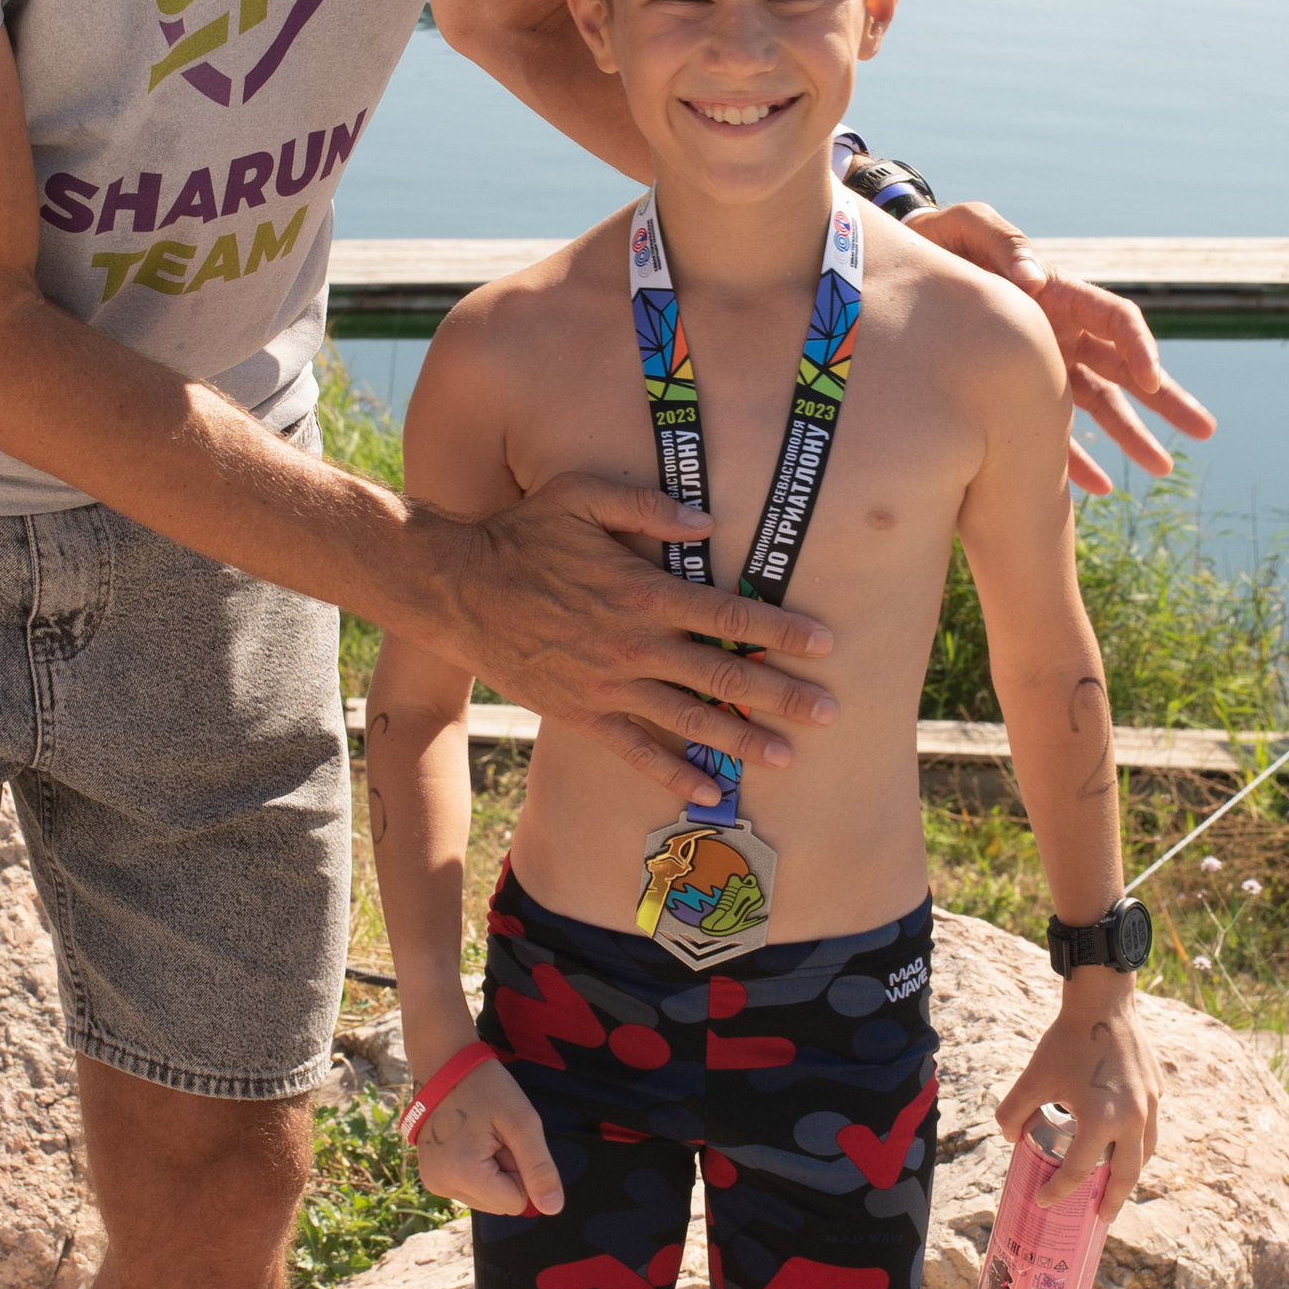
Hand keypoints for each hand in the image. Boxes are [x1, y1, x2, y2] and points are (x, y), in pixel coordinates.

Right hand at [410, 1055, 561, 1219]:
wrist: (443, 1065)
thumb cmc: (486, 1087)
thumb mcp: (522, 1122)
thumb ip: (539, 1168)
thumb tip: (552, 1207)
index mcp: (463, 1173)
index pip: (516, 1203)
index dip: (521, 1171)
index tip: (507, 1140)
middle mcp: (441, 1185)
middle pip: (500, 1203)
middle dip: (507, 1172)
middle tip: (495, 1136)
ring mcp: (433, 1183)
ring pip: (487, 1198)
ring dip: (493, 1172)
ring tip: (482, 1135)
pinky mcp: (432, 1177)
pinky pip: (470, 1189)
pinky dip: (478, 1170)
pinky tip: (470, 1141)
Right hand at [434, 470, 837, 802]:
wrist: (458, 590)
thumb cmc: (524, 534)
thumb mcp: (581, 495)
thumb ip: (647, 505)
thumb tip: (706, 520)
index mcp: (642, 591)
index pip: (726, 615)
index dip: (779, 630)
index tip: (824, 642)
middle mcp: (632, 645)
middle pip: (720, 674)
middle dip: (781, 695)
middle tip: (830, 711)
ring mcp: (607, 685)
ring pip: (688, 719)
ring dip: (741, 739)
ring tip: (788, 758)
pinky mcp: (582, 713)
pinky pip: (635, 750)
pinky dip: (674, 773)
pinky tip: (710, 793)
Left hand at [907, 201, 1216, 494]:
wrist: (906, 269)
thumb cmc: (943, 240)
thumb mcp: (969, 227)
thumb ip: (1004, 244)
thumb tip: (1034, 279)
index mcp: (1060, 292)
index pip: (1117, 318)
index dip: (1139, 347)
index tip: (1151, 378)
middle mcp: (1063, 331)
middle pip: (1126, 368)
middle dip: (1166, 399)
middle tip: (1205, 430)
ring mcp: (1046, 365)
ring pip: (1101, 405)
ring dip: (1133, 438)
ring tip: (1162, 470)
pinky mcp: (1018, 392)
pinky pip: (1052, 431)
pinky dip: (1074, 459)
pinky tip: (1099, 488)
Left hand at [993, 973, 1160, 1213]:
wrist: (1103, 1002)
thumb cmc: (1067, 1040)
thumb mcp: (1032, 1078)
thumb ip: (1014, 1111)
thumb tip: (1010, 1138)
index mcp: (1102, 1122)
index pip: (1078, 1171)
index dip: (1057, 1190)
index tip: (1044, 1199)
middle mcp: (1133, 1119)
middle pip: (1127, 1175)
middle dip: (1112, 1201)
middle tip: (1100, 1218)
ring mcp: (1150, 1105)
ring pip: (1145, 1152)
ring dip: (1130, 1174)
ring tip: (1116, 1187)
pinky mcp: (1157, 1090)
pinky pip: (1149, 1127)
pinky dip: (1138, 1144)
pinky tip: (1124, 1143)